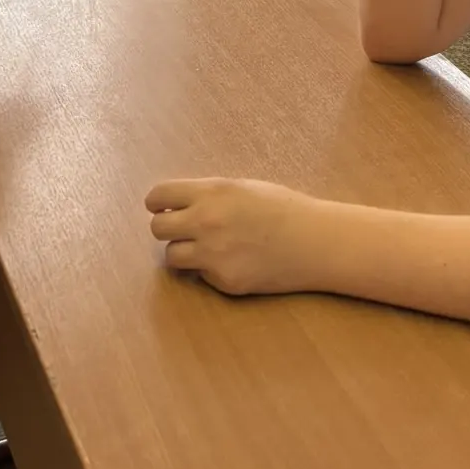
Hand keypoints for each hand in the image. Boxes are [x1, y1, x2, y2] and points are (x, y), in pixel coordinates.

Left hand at [146, 178, 323, 296]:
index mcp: (210, 192)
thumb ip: (208, 195)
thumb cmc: (281, 207)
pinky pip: (201, 275)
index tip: (163, 207)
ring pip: (172, 257)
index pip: (158, 195)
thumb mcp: (240, 187)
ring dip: (183, 252)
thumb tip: (178, 204)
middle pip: (157, 228)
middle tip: (182, 230)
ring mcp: (212, 254)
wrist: (312, 241)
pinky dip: (210, 270)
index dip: (158, 202)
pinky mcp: (223, 281)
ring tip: (205, 249)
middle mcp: (205, 222)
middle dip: (167, 228)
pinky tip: (234, 262)